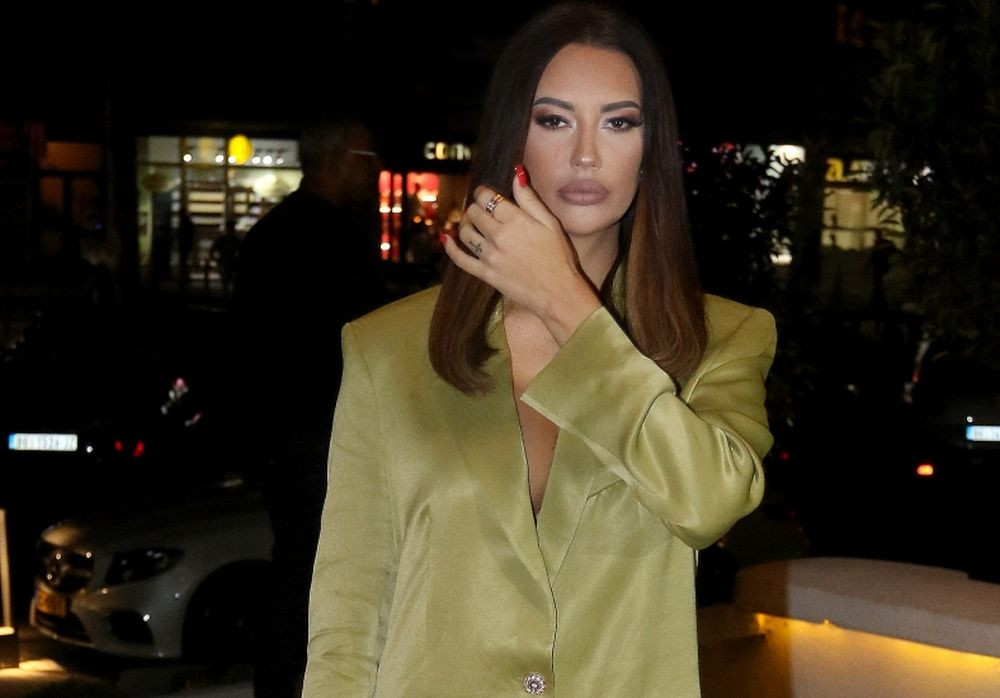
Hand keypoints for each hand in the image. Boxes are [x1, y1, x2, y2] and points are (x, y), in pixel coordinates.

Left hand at [442, 169, 600, 343]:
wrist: (558, 292)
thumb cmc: (559, 258)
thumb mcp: (550, 223)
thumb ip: (530, 199)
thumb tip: (516, 174)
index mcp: (515, 220)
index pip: (487, 197)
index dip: (483, 192)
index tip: (486, 193)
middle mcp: (498, 236)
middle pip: (474, 212)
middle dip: (475, 206)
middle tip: (480, 208)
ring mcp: (489, 256)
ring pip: (465, 232)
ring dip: (465, 223)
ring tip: (471, 222)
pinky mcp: (485, 274)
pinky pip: (461, 259)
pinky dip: (451, 248)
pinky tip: (446, 239)